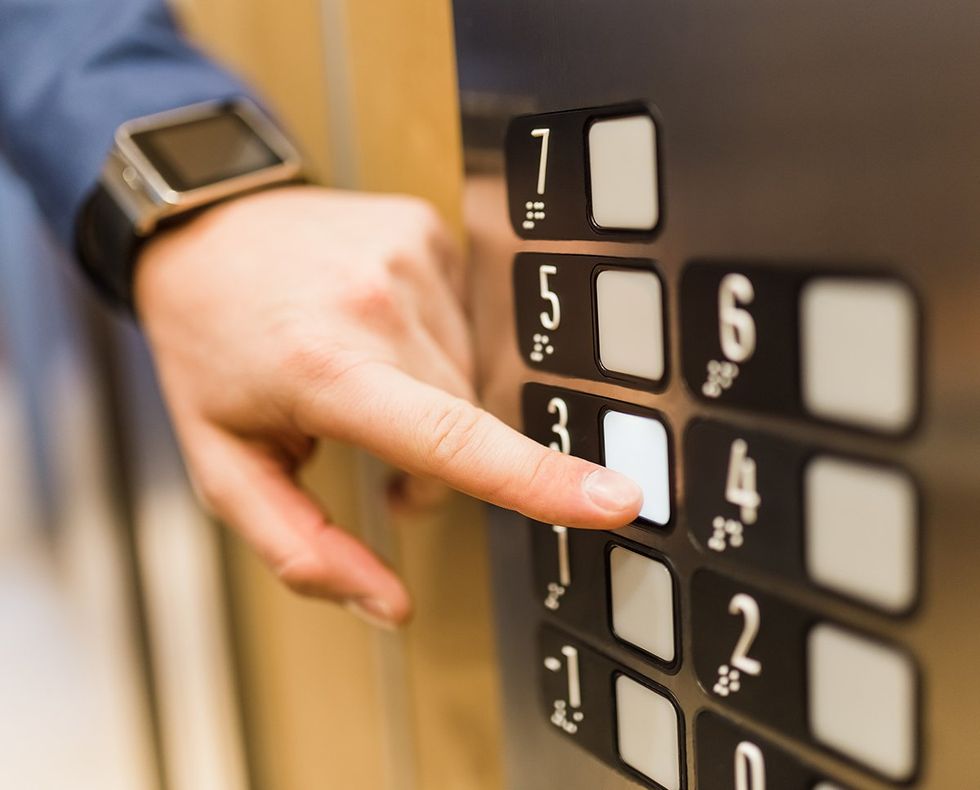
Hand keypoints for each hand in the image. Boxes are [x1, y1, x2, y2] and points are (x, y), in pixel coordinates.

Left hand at [135, 186, 641, 626]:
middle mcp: (378, 303)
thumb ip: (301, 549)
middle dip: (433, 456)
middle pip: (468, 421)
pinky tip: (386, 332)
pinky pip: (467, 322)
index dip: (538, 479)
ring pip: (471, 375)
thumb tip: (389, 607)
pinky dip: (437, 347)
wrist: (204, 231)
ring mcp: (412, 258)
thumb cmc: (209, 351)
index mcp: (323, 369)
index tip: (615, 501)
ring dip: (437, 399)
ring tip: (370, 379)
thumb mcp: (225, 466)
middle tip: (371, 445)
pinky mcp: (431, 231)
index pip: (451, 438)